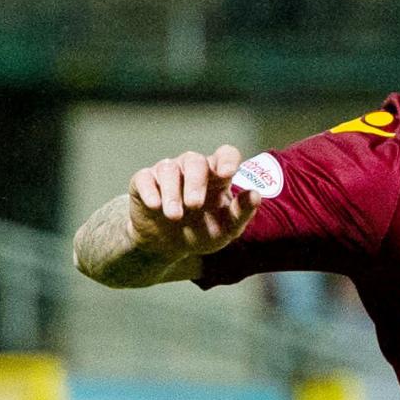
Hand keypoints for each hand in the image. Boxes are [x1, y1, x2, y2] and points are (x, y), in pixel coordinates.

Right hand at [126, 146, 261, 258]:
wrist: (167, 245)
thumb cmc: (202, 232)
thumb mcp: (227, 229)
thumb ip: (242, 213)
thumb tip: (256, 195)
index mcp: (217, 176)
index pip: (225, 154)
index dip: (227, 159)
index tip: (227, 172)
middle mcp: (192, 169)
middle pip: (195, 160)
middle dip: (195, 182)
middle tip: (195, 205)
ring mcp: (168, 173)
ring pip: (169, 168)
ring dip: (172, 193)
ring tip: (175, 216)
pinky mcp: (144, 182)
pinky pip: (144, 178)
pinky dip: (150, 191)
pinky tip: (155, 206)